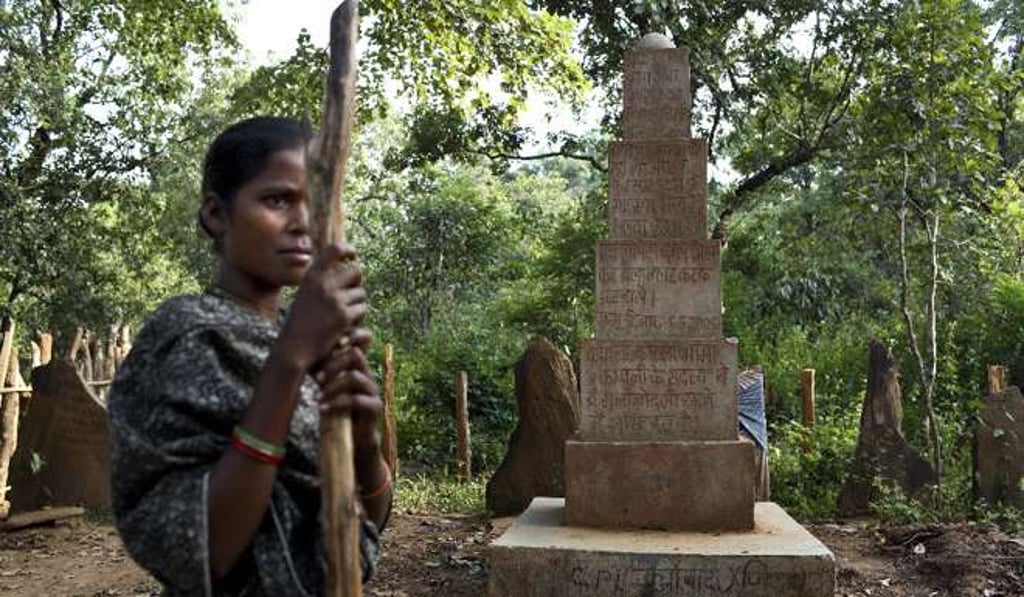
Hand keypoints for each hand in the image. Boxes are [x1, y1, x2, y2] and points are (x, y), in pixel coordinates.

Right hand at [279, 243, 366, 370]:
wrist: (294, 348)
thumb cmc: (300, 323)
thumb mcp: (305, 294)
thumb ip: (321, 282)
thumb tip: (347, 268)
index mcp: (312, 276)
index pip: (334, 250)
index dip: (348, 249)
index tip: (353, 255)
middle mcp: (323, 284)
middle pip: (356, 271)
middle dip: (357, 283)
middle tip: (351, 295)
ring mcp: (334, 299)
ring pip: (361, 294)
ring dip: (357, 304)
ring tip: (344, 315)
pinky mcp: (344, 316)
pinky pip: (361, 310)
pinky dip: (357, 318)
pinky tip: (345, 326)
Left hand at [313, 329, 379, 451]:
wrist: (353, 435)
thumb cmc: (338, 407)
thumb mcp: (330, 386)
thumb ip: (323, 370)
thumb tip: (297, 353)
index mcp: (358, 366)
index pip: (362, 340)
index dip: (350, 336)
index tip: (330, 344)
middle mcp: (368, 374)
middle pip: (355, 355)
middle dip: (333, 364)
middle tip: (316, 378)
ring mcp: (372, 390)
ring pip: (354, 376)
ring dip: (333, 385)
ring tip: (318, 396)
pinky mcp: (374, 406)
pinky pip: (355, 400)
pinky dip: (336, 404)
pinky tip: (322, 409)